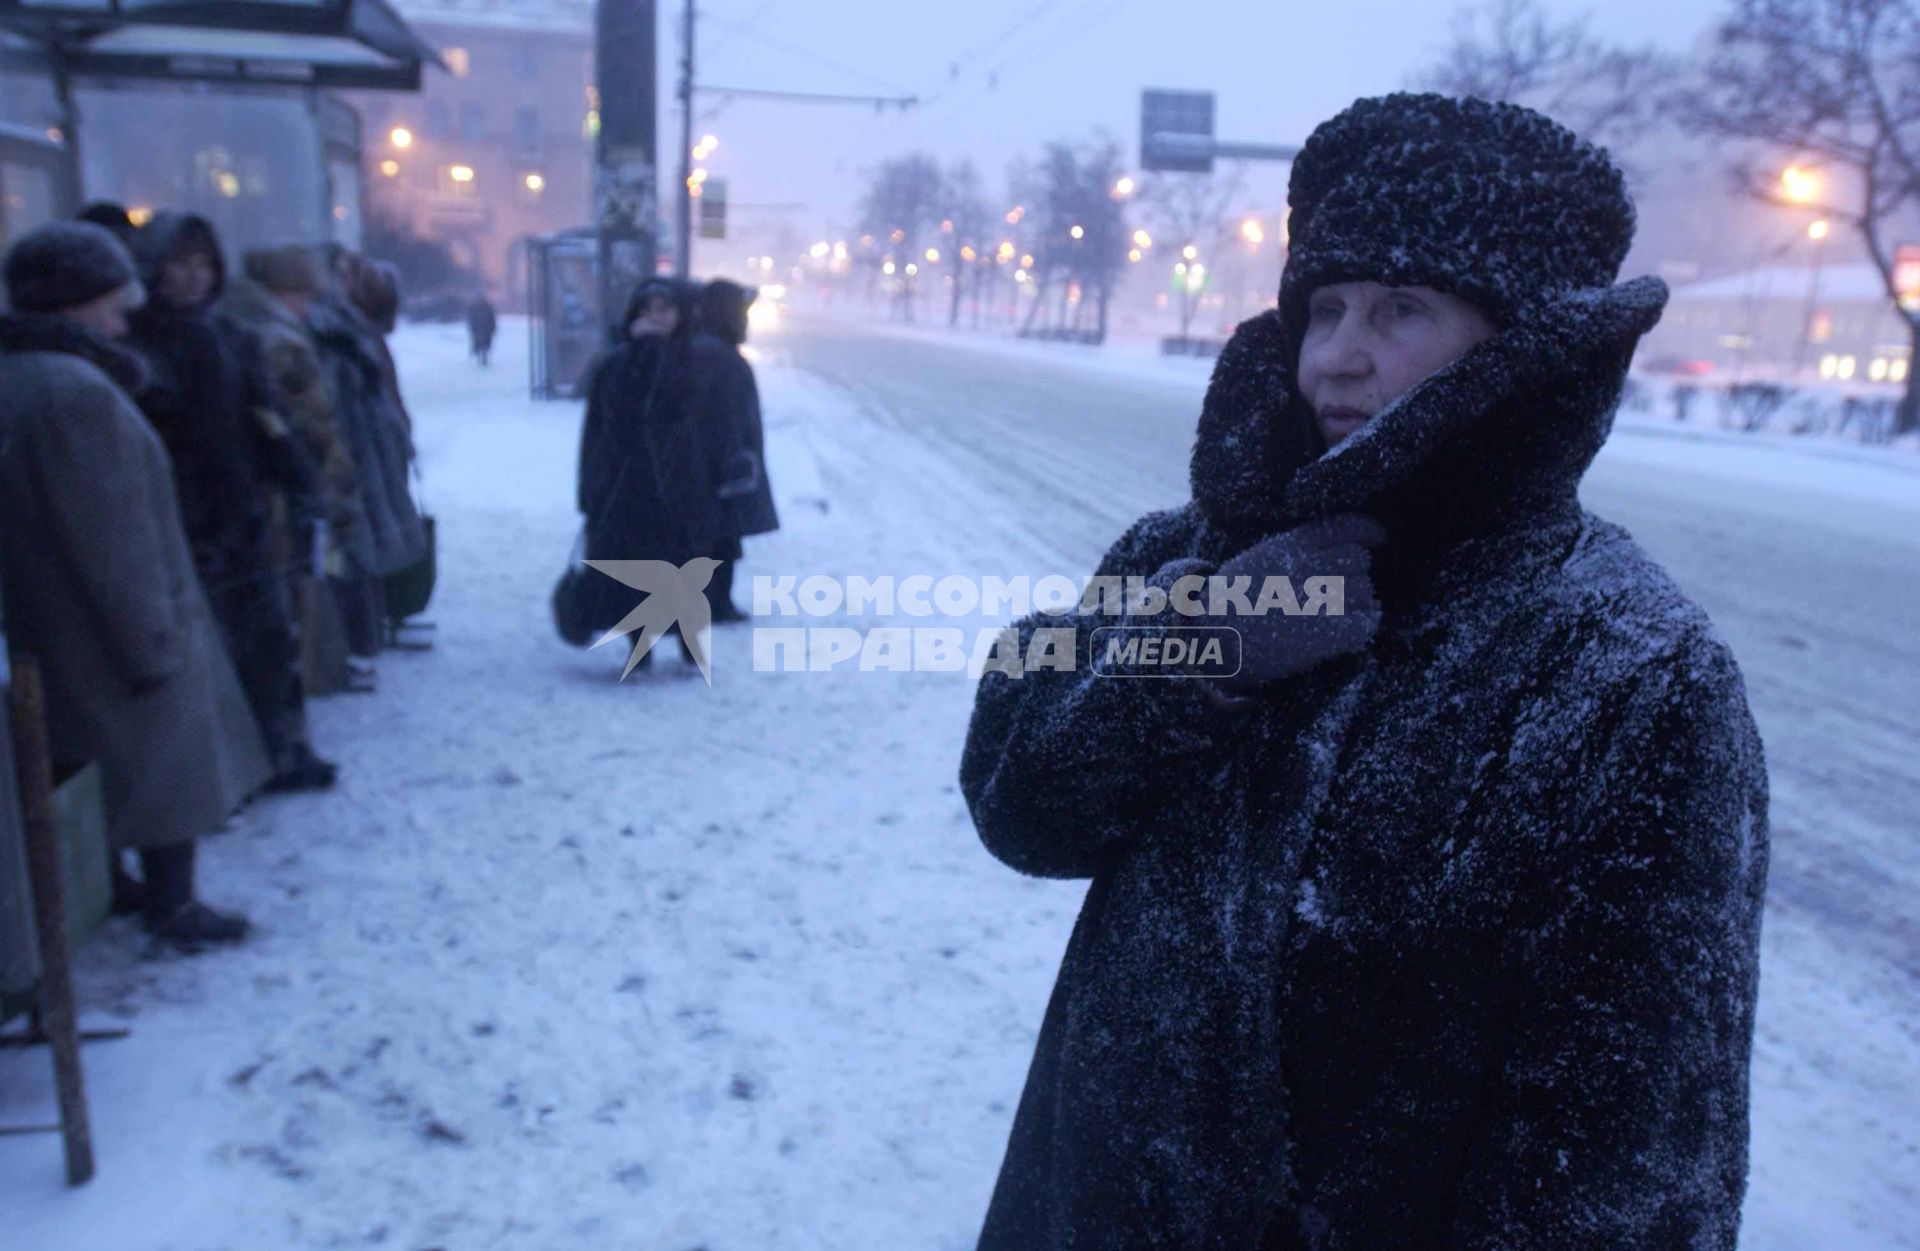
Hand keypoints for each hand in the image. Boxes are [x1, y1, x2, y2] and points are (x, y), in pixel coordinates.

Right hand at [1210, 513, 1384, 690]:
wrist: (1209, 640)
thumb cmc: (1229, 602)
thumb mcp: (1258, 558)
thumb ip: (1293, 550)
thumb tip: (1334, 549)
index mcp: (1289, 546)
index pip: (1346, 527)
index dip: (1370, 532)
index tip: (1379, 540)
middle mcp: (1308, 567)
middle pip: (1359, 560)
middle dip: (1357, 573)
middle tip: (1345, 587)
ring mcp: (1318, 601)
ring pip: (1365, 591)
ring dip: (1361, 600)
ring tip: (1343, 611)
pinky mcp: (1326, 634)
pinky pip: (1367, 623)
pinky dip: (1367, 624)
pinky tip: (1356, 628)